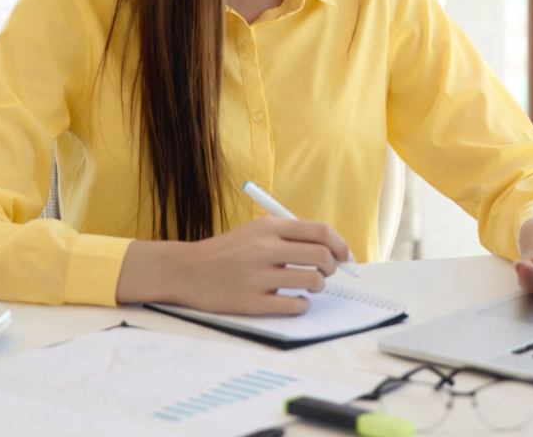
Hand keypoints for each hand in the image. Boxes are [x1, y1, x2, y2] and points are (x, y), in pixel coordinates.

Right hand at [115, 217, 350, 315]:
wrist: (188, 270)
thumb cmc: (228, 251)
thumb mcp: (256, 231)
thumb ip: (289, 236)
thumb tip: (332, 248)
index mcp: (269, 227)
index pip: (320, 231)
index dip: (340, 245)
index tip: (344, 255)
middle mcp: (264, 248)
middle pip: (322, 257)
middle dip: (332, 267)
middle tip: (325, 272)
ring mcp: (258, 276)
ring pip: (313, 282)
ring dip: (317, 286)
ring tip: (307, 286)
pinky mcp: (251, 302)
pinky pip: (295, 306)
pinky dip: (301, 305)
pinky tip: (293, 301)